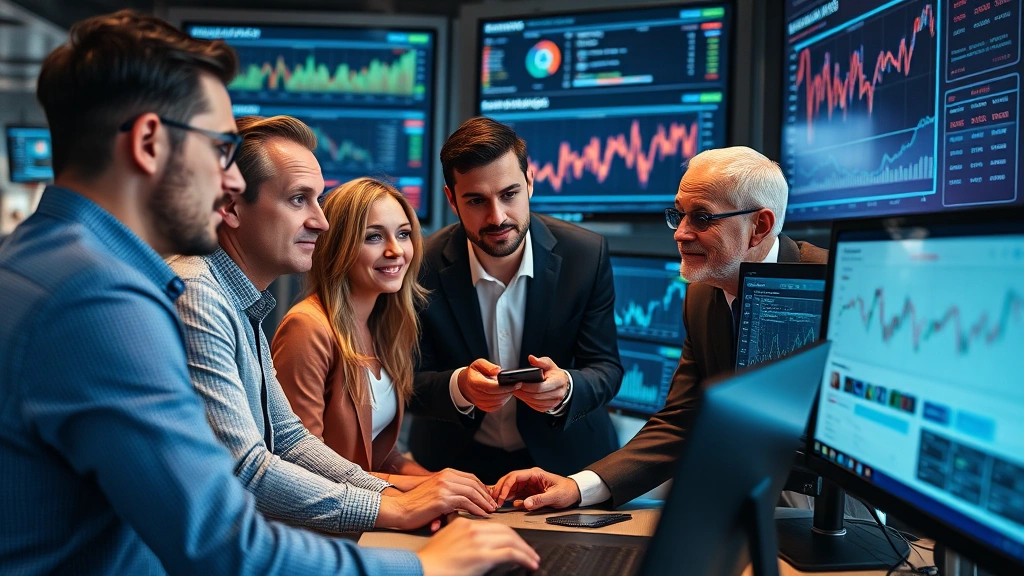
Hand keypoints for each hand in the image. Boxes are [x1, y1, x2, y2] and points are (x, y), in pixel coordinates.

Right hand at [376, 468, 496, 529]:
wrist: (399, 509)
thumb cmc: (416, 505)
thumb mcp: (435, 491)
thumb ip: (450, 490)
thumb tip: (468, 499)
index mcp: (445, 473)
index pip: (471, 478)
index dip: (483, 488)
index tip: (489, 497)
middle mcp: (446, 477)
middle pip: (474, 484)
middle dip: (486, 495)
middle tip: (493, 505)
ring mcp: (444, 487)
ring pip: (472, 492)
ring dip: (484, 502)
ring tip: (490, 511)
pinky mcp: (442, 499)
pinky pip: (466, 503)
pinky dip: (476, 509)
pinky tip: (481, 515)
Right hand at [417, 518, 538, 575]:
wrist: (420, 569)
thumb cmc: (430, 561)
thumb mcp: (446, 540)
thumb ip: (462, 537)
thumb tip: (477, 544)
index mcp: (464, 523)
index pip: (494, 525)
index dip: (509, 534)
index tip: (516, 542)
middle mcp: (472, 529)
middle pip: (506, 530)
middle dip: (521, 541)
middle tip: (528, 551)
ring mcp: (478, 541)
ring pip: (512, 540)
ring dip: (526, 550)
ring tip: (532, 559)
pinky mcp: (482, 555)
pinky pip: (511, 554)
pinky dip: (524, 558)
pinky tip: (529, 563)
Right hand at [458, 358, 515, 411]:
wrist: (466, 384)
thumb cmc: (474, 373)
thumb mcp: (479, 364)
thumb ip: (489, 366)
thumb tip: (498, 371)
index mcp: (474, 382)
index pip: (492, 387)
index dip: (504, 387)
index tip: (515, 384)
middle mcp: (475, 394)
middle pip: (496, 396)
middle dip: (508, 391)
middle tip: (517, 386)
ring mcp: (479, 402)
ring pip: (497, 402)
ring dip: (506, 396)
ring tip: (511, 389)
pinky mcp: (483, 407)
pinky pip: (496, 406)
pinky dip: (502, 401)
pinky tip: (505, 395)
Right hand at [491, 467, 581, 509]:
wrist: (575, 493)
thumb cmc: (567, 491)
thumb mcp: (555, 496)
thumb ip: (540, 500)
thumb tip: (525, 504)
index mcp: (535, 474)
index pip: (515, 477)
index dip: (506, 486)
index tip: (501, 496)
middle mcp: (530, 478)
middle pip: (510, 480)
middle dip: (500, 489)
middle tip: (494, 500)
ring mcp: (529, 485)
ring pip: (511, 487)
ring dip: (503, 494)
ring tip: (496, 502)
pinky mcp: (529, 492)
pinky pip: (516, 494)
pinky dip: (508, 498)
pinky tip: (504, 503)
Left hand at [514, 355, 568, 412]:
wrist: (562, 384)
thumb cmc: (554, 374)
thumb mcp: (549, 365)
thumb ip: (540, 361)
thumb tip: (531, 358)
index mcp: (558, 382)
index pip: (540, 387)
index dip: (528, 386)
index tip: (519, 382)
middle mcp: (558, 394)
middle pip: (536, 396)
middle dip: (523, 392)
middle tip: (513, 386)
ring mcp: (554, 403)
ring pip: (534, 402)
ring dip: (523, 397)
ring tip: (515, 390)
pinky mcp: (548, 407)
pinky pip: (535, 406)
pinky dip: (527, 401)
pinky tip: (522, 395)